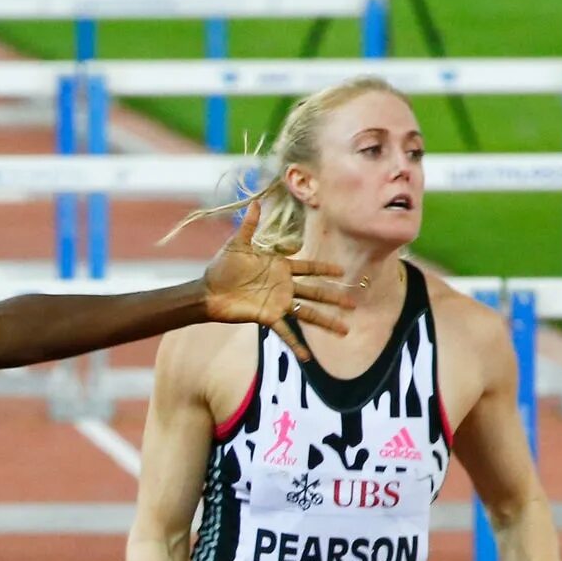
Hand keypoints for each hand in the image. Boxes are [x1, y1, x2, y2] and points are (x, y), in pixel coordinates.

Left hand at [201, 199, 354, 362]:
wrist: (207, 292)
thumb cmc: (221, 268)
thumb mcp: (237, 243)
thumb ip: (250, 225)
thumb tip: (256, 201)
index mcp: (280, 267)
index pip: (309, 267)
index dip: (325, 270)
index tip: (343, 273)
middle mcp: (283, 287)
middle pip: (315, 292)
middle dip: (335, 298)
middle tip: (354, 303)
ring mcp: (278, 303)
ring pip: (308, 312)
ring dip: (326, 322)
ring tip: (345, 331)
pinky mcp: (268, 317)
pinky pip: (286, 333)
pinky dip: (296, 345)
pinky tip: (307, 358)